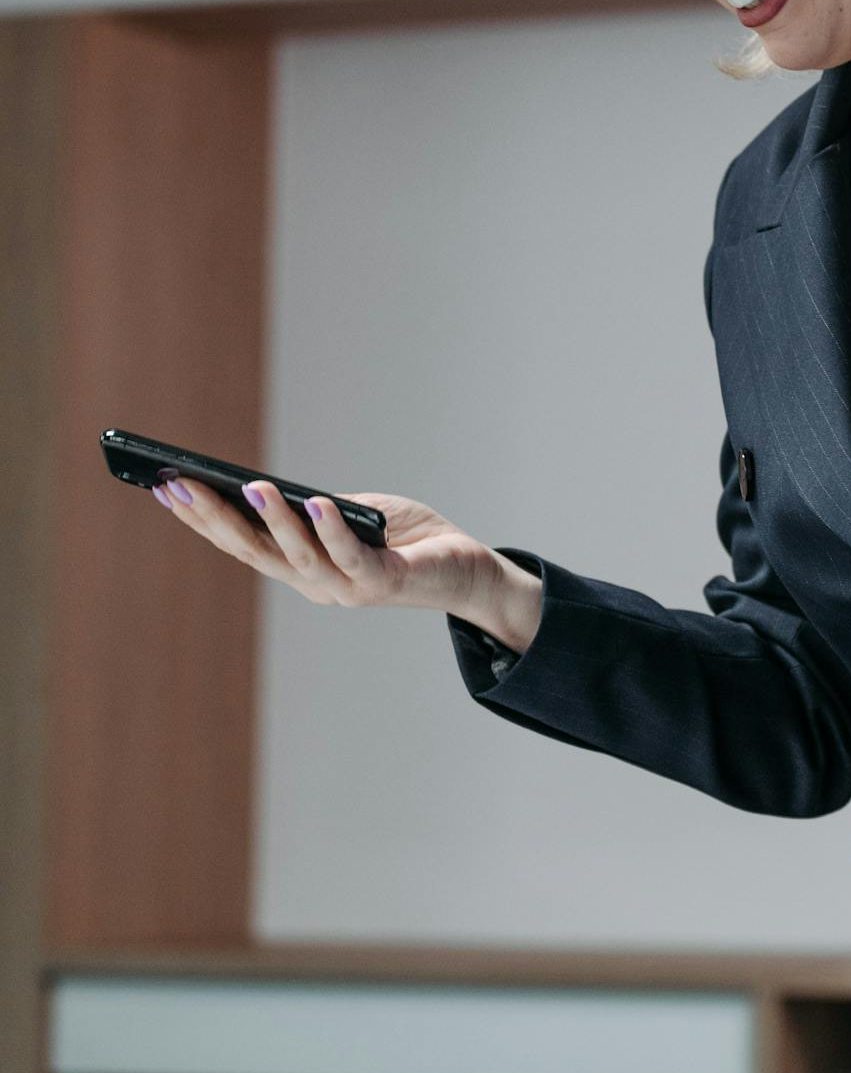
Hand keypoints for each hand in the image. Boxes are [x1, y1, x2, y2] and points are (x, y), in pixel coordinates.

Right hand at [154, 477, 497, 618]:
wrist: (464, 567)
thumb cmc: (404, 538)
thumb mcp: (350, 515)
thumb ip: (313, 509)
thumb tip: (266, 490)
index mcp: (301, 568)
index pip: (242, 543)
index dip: (202, 518)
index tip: (165, 486)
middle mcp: (317, 584)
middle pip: (257, 552)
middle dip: (215, 519)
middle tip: (178, 485)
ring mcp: (349, 587)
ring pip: (300, 557)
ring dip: (274, 521)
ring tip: (251, 486)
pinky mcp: (385, 582)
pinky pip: (353, 557)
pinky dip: (332, 531)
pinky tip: (318, 502)